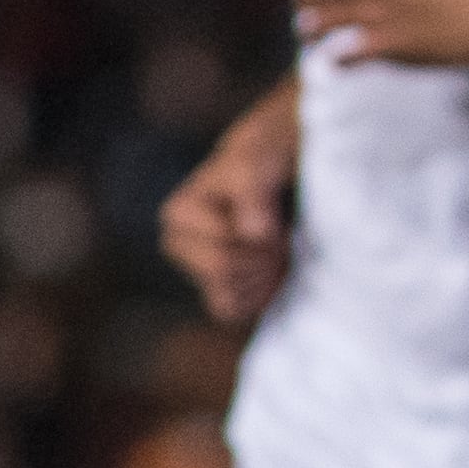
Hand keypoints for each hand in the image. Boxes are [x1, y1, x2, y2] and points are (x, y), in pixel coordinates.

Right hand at [162, 121, 294, 322]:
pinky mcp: (217, 287)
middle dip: (262, 258)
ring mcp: (197, 269)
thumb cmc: (273, 156)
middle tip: (282, 233)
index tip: (277, 214)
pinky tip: (271, 268)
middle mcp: (179, 244)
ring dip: (264, 275)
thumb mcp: (263, 158)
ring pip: (228, 297)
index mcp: (178, 214)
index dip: (260, 240)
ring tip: (278, 245)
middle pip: (223, 275)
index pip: (221, 254)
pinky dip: (258, 294)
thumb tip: (252, 232)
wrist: (290, 165)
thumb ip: (253, 186)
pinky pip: (233, 311)